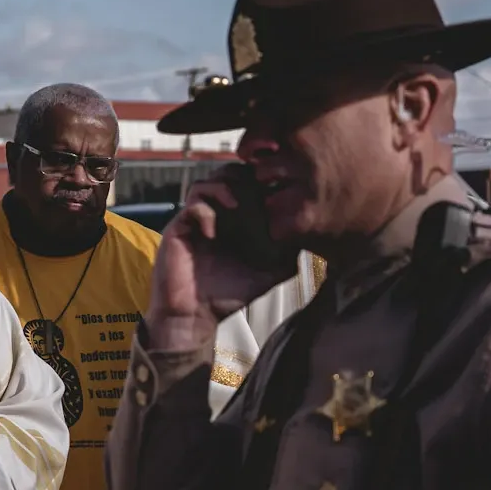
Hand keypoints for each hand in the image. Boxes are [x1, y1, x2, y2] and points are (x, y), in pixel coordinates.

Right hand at [148, 179, 286, 341]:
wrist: (196, 315)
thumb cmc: (230, 294)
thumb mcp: (270, 272)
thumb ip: (289, 252)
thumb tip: (311, 235)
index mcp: (236, 219)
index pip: (248, 182)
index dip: (261, 182)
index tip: (275, 194)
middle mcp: (215, 214)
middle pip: (227, 174)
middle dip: (242, 179)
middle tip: (256, 196)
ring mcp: (195, 220)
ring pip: (206, 183)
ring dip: (223, 188)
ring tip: (236, 206)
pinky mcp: (179, 229)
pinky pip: (192, 206)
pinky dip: (205, 212)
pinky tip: (213, 232)